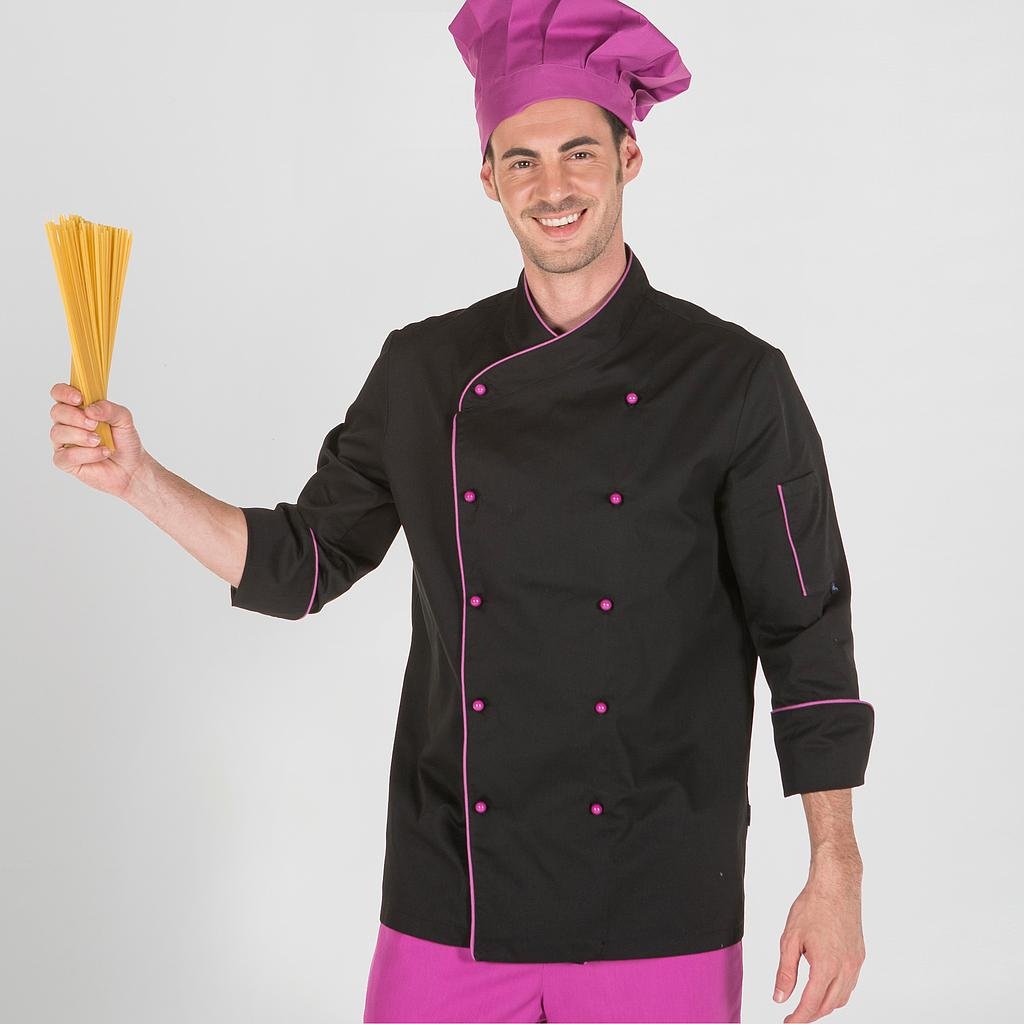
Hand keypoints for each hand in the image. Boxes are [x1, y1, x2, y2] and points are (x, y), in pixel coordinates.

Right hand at [50, 382, 146, 498]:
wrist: (131, 466)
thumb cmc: (124, 440)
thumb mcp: (124, 419)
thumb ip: (109, 409)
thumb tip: (90, 409)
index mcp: (78, 408)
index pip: (59, 393)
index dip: (64, 393)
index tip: (79, 398)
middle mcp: (67, 423)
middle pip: (56, 412)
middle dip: (75, 417)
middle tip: (94, 424)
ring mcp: (64, 442)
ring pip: (57, 433)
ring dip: (81, 436)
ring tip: (99, 441)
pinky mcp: (65, 461)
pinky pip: (65, 456)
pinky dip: (86, 454)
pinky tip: (102, 453)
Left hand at [773, 862, 865, 1021]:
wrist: (837, 886)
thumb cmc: (813, 906)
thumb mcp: (790, 939)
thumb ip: (785, 971)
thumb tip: (780, 997)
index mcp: (827, 965)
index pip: (812, 1003)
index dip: (799, 1018)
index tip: (788, 1023)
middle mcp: (846, 968)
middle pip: (828, 1005)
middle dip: (811, 1014)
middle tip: (794, 1017)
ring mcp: (856, 963)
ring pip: (842, 998)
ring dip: (825, 1006)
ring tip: (808, 1005)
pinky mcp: (859, 956)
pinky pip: (850, 984)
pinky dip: (836, 993)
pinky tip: (825, 988)